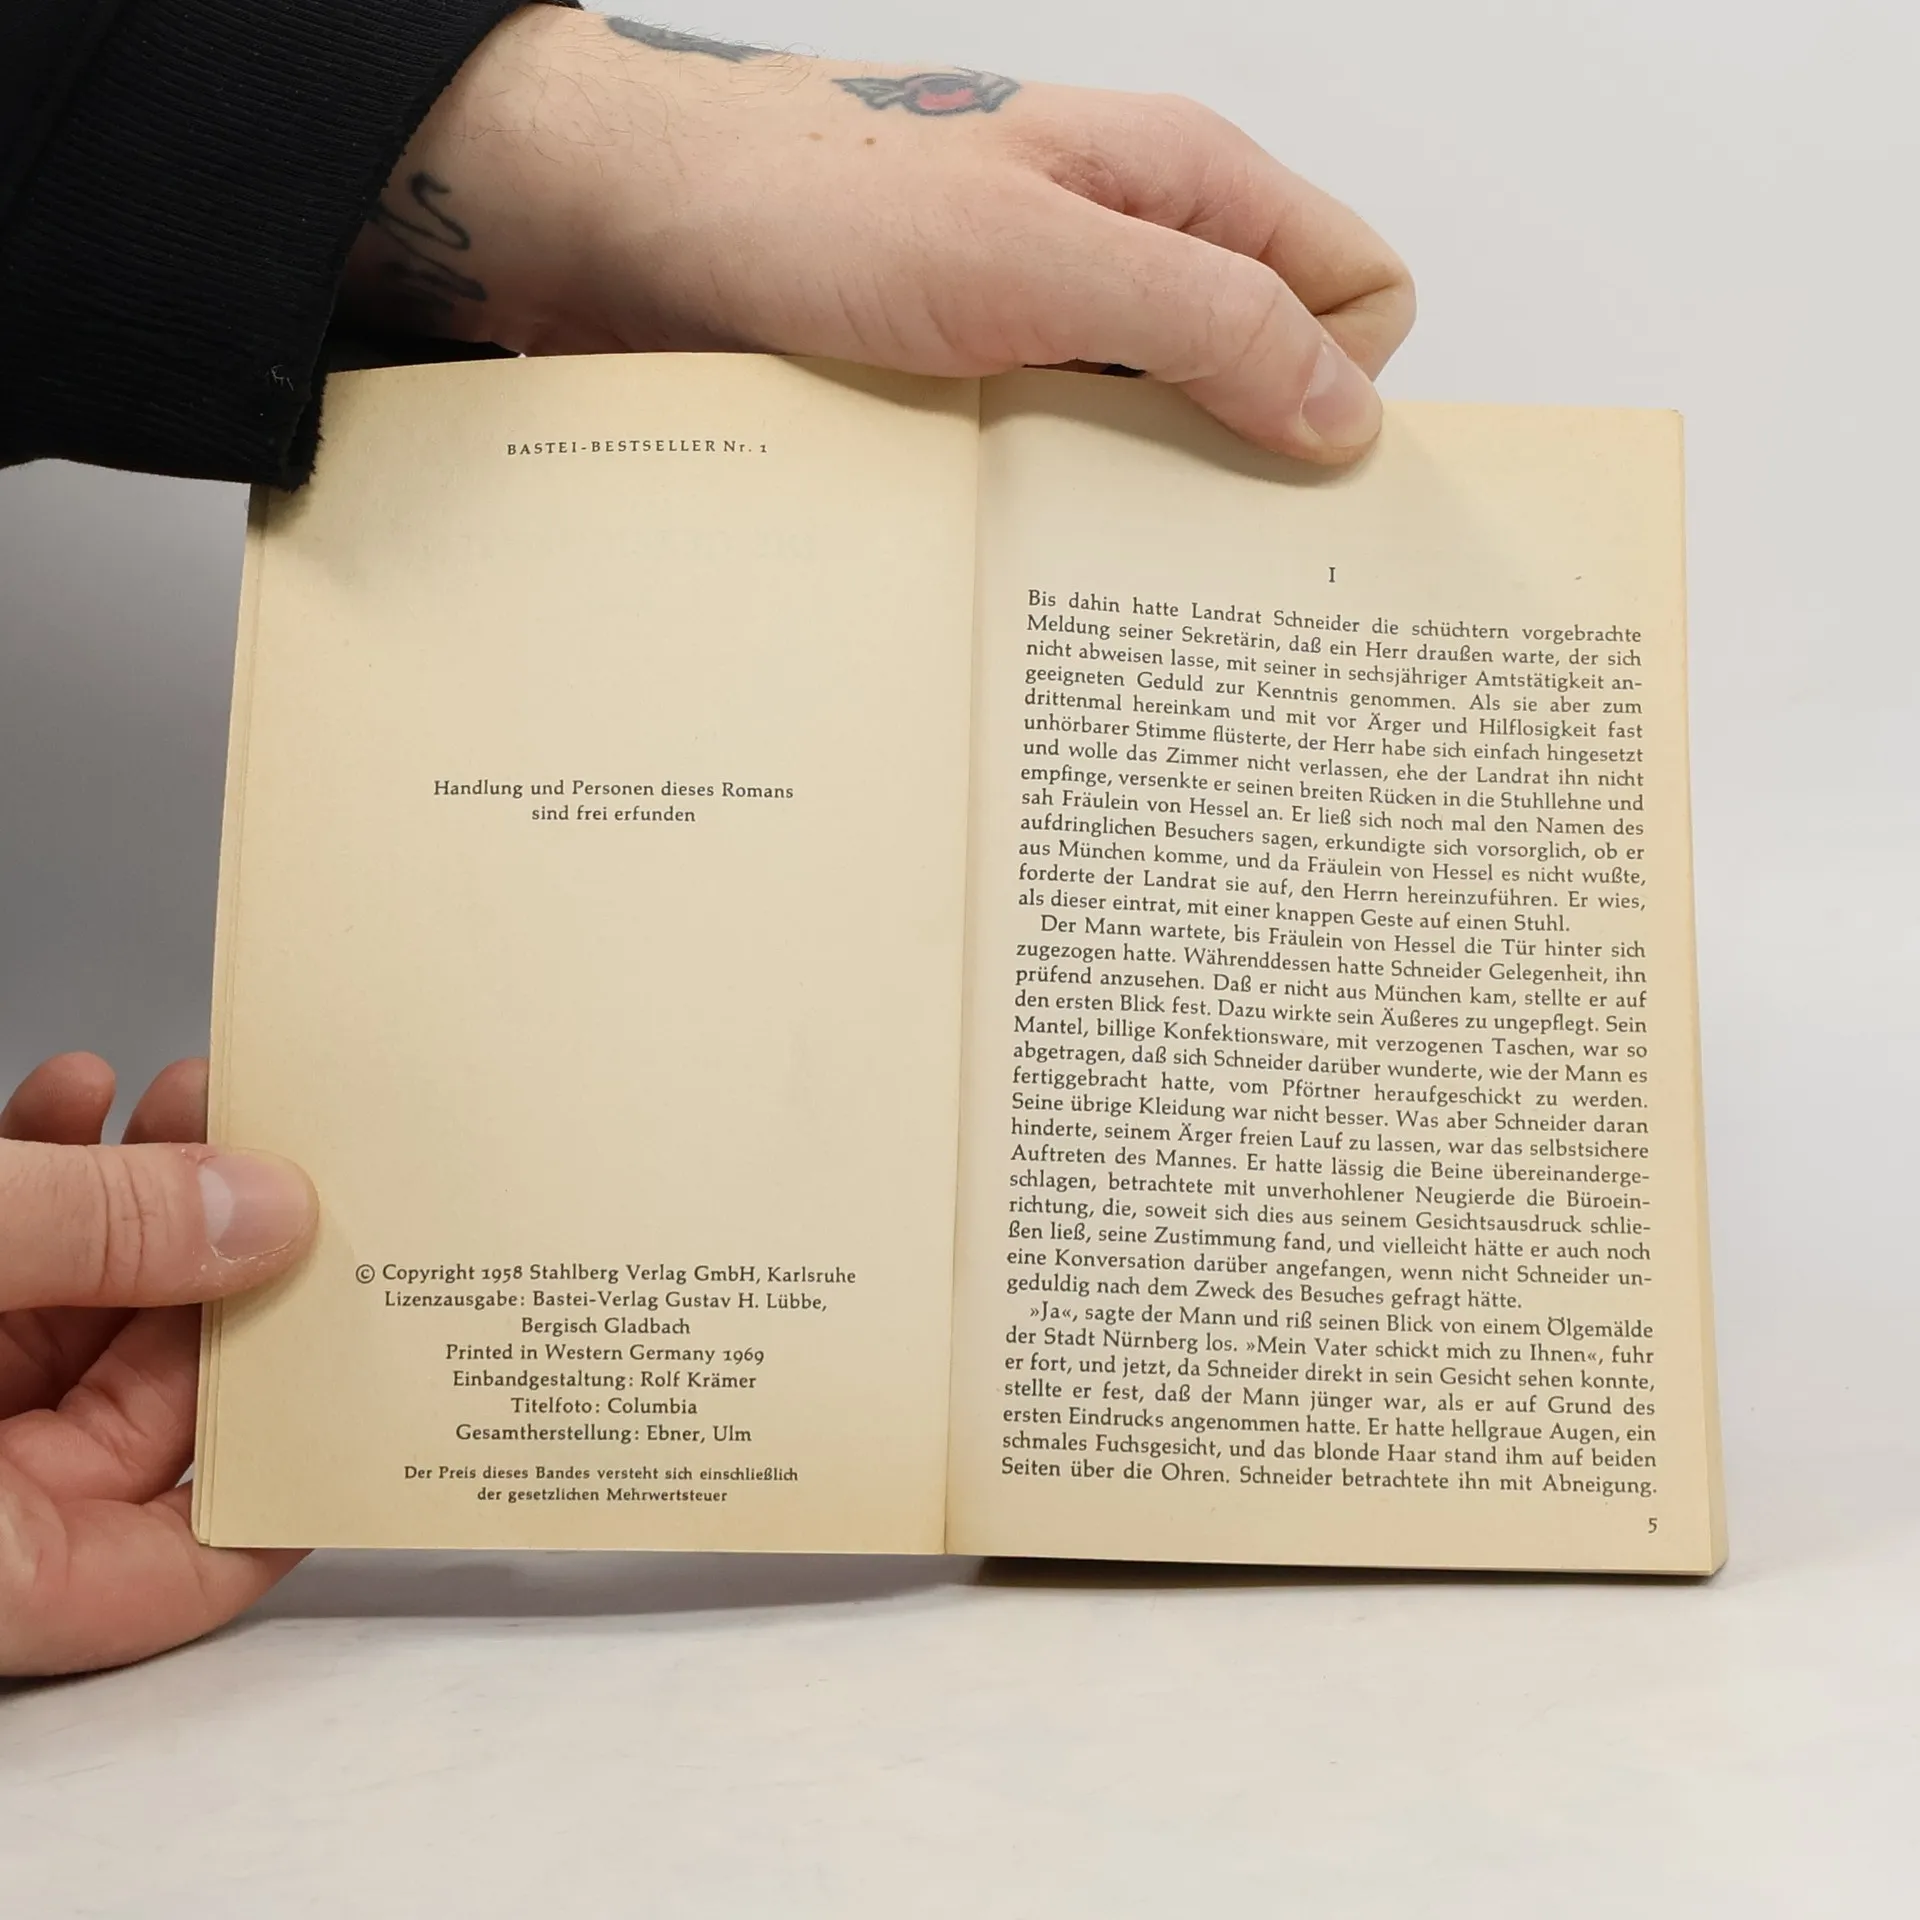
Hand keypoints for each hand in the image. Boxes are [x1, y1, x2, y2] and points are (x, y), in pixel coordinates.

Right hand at [0, 1054, 315, 1675]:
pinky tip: (76, 1095)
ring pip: (76, 1320)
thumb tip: (264, 1209)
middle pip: (148, 1408)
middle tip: (298, 1160)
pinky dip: (36, 1178)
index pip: (186, 1570)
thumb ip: (97, 1238)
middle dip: (226, 1264)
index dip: (297, 1475)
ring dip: (137, 1197)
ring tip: (197, 1098)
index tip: (381, 1367)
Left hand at [344, 8, 1413, 461]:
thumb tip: (1344, 413)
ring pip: (1162, 436)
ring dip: (1140, 506)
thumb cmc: (808, 200)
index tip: (1281, 478)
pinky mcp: (976, 387)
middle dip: (1247, 466)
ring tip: (1084, 564)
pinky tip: (1017, 553)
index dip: (1342, 386)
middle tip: (1186, 557)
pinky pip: (1064, 467)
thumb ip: (1208, 322)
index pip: (1359, 293)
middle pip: (1264, 377)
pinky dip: (1057, 514)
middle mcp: (1127, 250)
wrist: (624, 220)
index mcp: (1179, 184)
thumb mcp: (1037, 257)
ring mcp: (1049, 325)